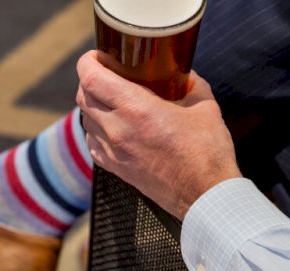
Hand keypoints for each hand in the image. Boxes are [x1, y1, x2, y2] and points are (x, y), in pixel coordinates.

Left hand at [76, 50, 241, 219]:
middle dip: (89, 81)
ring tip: (110, 101)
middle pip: (83, 98)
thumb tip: (181, 74)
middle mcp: (117, 130)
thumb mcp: (203, 105)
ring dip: (92, 107)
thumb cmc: (206, 152)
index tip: (96, 57)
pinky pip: (92, 145)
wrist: (204, 194)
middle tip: (105, 75)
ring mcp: (114, 153)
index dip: (88, 62)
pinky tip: (111, 128)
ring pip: (85, 122)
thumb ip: (188, 83)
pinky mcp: (116, 170)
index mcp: (136, 109)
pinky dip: (95, 131)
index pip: (91, 79)